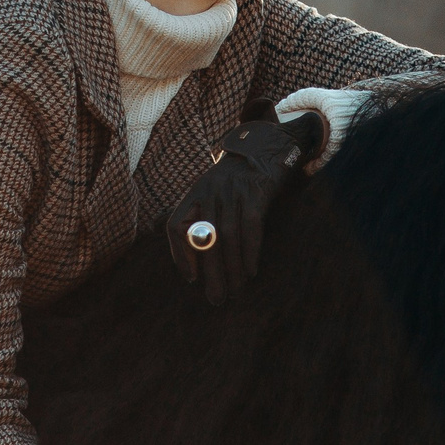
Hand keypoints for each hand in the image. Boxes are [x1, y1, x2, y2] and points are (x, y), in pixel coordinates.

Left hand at [167, 101, 325, 304]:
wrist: (268, 145)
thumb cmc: (239, 179)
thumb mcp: (214, 191)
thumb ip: (205, 218)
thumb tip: (200, 262)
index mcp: (195, 193)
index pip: (176, 226)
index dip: (180, 255)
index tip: (191, 279)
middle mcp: (210, 191)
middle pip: (205, 239)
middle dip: (211, 272)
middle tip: (216, 299)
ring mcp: (233, 190)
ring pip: (228, 237)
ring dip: (231, 268)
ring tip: (234, 291)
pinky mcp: (256, 191)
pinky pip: (251, 226)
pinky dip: (250, 251)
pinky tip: (250, 271)